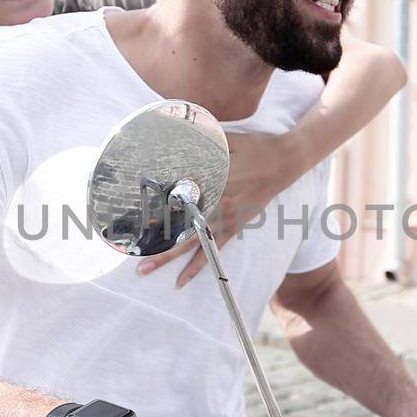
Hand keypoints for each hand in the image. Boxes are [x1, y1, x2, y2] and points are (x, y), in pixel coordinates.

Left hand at [137, 132, 303, 287]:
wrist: (284, 160)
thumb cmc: (253, 146)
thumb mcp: (225, 139)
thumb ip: (202, 143)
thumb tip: (176, 135)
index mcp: (212, 179)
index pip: (176, 197)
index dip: (154, 207)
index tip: (133, 216)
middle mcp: (216, 202)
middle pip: (178, 225)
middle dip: (154, 239)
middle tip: (132, 252)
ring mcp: (225, 217)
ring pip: (191, 242)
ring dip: (168, 257)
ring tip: (146, 269)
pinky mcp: (233, 227)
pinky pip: (212, 250)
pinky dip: (197, 266)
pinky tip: (181, 280)